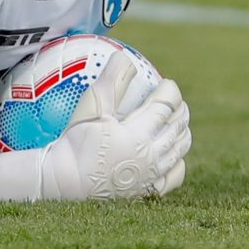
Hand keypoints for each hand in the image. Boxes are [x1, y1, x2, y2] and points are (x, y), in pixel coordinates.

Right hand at [0, 56, 191, 201]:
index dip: (170, 91)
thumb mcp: (91, 108)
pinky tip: (172, 160)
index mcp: (141, 133)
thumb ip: (110, 81)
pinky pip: (172, 178)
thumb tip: (124, 56)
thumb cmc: (75, 144)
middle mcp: (152, 155)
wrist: (65, 183)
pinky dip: (178, 165)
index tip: (166, 83)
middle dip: (181, 110)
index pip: (166, 106)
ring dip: (183, 134)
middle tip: (176, 101)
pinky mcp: (147, 191)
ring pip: (179, 151)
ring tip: (179, 125)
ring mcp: (152, 175)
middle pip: (178, 127)